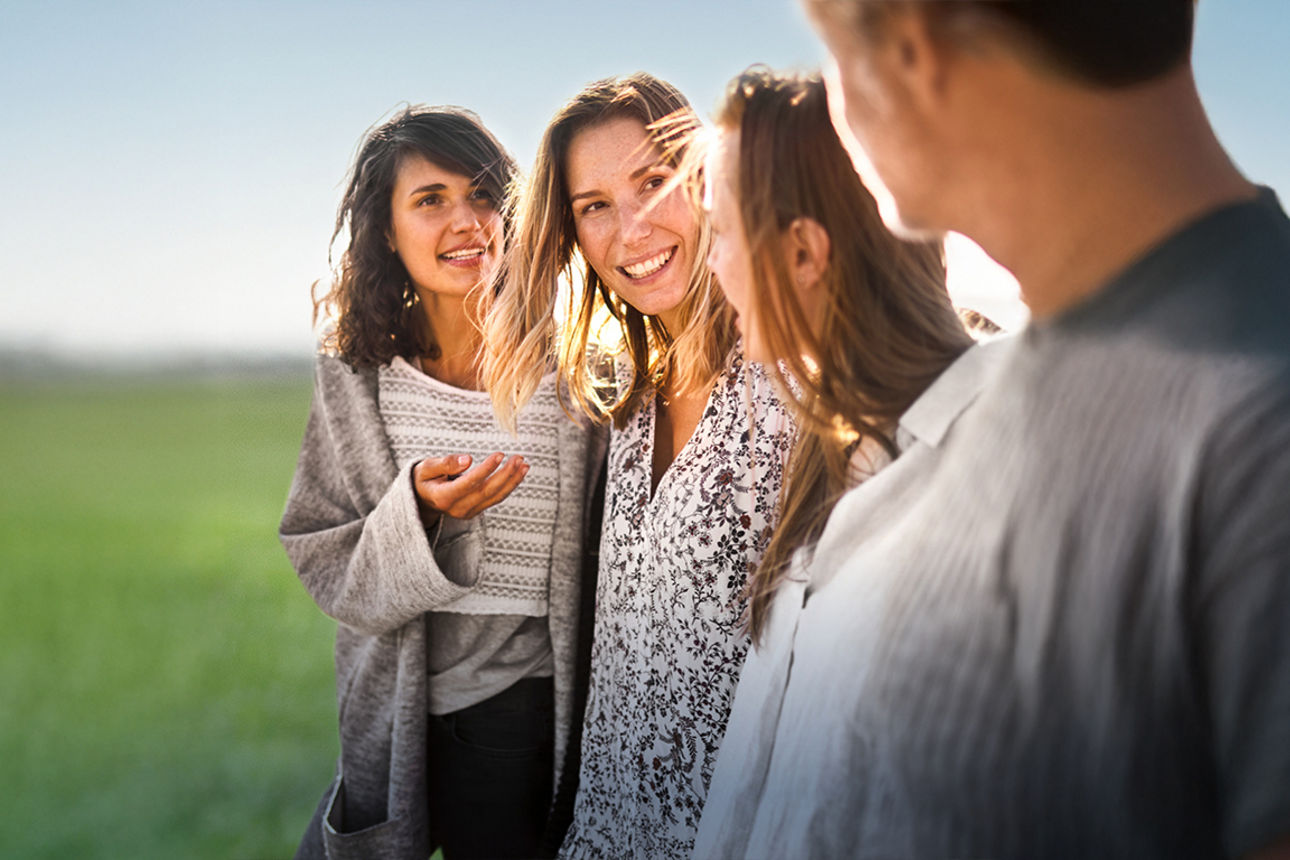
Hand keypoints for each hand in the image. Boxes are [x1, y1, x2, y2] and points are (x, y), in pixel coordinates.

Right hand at [412, 452, 528, 523]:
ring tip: (524, 464)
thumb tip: (467, 459)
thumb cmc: (424, 479)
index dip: (486, 469)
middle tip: (518, 458)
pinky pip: (496, 498)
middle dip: (506, 475)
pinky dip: (510, 485)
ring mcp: (468, 512)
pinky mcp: (476, 510)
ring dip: (512, 480)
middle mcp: (457, 508)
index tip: (500, 455)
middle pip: (486, 492)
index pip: (469, 483)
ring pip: (495, 497)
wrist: (422, 498)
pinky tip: (519, 472)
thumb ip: (445, 463)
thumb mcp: (426, 468)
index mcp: (443, 497)